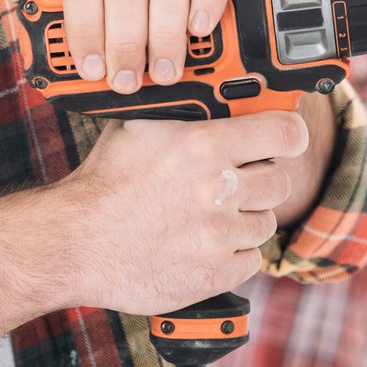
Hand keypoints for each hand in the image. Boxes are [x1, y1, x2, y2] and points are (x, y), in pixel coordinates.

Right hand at [59, 110, 306, 314]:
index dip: (290, 134)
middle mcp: (217, 190)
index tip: (286, 138)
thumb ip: (184, 111)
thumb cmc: (105, 183)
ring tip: (207, 215)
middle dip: (260, 180)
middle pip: (279, 181)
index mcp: (203, 146)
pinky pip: (251, 260)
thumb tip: (217, 92)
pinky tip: (202, 244)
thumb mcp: (139, 127)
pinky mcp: (216, 274)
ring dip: (244, 218)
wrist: (76, 242)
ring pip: (265, 222)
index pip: (284, 133)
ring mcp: (219, 236)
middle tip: (233, 181)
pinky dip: (232, 253)